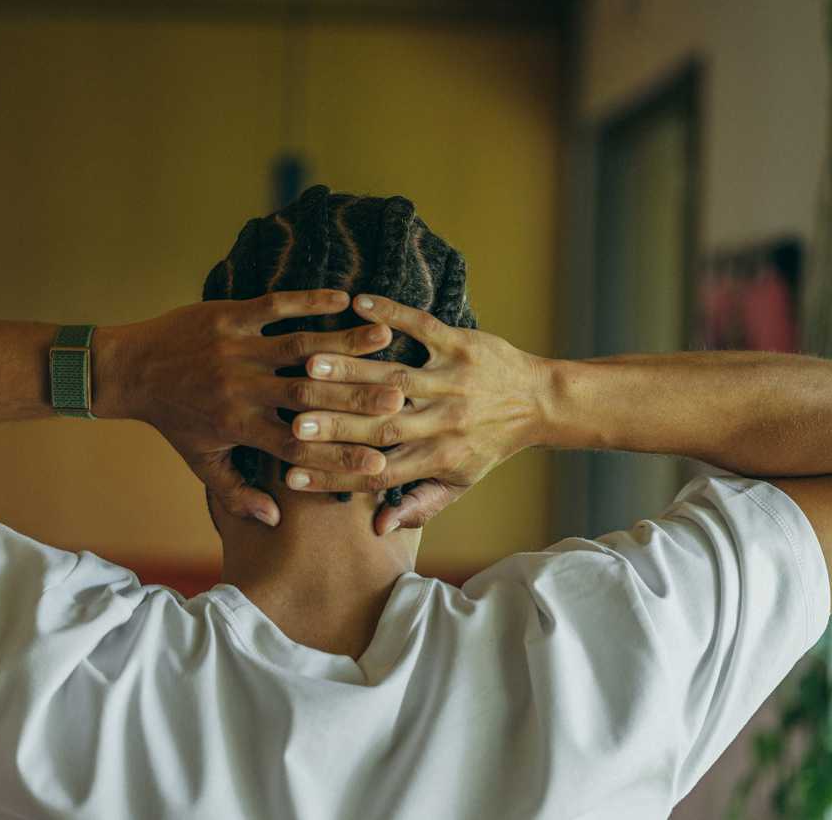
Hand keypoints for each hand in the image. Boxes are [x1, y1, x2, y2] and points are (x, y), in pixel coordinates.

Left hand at [115, 290, 406, 525]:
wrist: (129, 369)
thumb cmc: (173, 419)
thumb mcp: (201, 462)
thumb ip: (238, 493)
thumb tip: (275, 521)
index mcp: (239, 427)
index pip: (299, 447)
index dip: (339, 457)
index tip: (381, 463)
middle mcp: (241, 388)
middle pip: (308, 395)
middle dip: (356, 397)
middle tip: (400, 397)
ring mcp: (236, 348)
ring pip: (298, 346)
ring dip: (343, 341)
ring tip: (384, 338)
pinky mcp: (229, 315)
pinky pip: (275, 305)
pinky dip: (309, 301)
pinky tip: (343, 299)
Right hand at [285, 294, 547, 533]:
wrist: (541, 402)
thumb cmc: (489, 444)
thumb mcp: (459, 481)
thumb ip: (419, 504)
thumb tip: (378, 528)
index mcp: (439, 457)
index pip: (379, 472)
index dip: (335, 474)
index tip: (291, 473)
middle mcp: (445, 421)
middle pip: (382, 426)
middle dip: (335, 425)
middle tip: (292, 421)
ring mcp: (454, 380)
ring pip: (396, 377)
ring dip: (352, 370)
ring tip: (310, 365)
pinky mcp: (462, 344)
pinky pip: (423, 327)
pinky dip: (392, 314)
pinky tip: (358, 303)